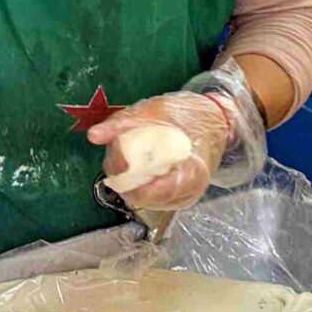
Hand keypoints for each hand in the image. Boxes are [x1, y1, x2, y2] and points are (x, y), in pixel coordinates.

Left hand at [85, 66, 266, 214]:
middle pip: (143, 197)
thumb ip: (122, 124)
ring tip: (128, 157)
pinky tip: (138, 166)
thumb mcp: (155, 111)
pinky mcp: (181, 197)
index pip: (151, 192)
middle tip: (119, 152)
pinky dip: (141, 183)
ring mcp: (185, 197)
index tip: (119, 156)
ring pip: (145, 200)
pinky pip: (153, 198)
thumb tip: (93, 136)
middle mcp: (189, 192)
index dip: (128, 178)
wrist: (218, 121)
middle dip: (124, 177)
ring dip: (130, 181)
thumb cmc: (188, 114)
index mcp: (189, 172)